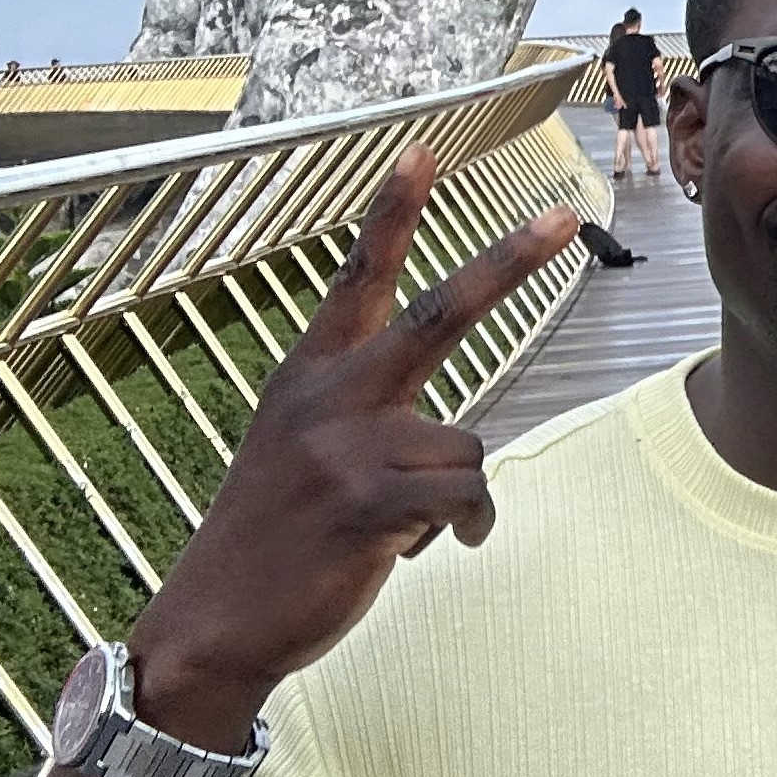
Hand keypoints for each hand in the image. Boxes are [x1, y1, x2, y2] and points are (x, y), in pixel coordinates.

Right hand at [123, 151, 575, 744]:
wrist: (212, 625)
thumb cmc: (271, 541)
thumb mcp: (297, 454)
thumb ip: (361, 420)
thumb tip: (451, 436)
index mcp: (305, 377)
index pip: (356, 280)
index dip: (390, 215)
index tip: (421, 151)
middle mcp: (326, 397)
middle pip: (436, 314)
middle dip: (506, 262)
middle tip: (564, 218)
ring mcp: (347, 447)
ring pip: (467, 442)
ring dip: (452, 495)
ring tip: (397, 529)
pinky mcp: (369, 501)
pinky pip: (465, 497)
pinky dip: (465, 526)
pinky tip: (426, 549)